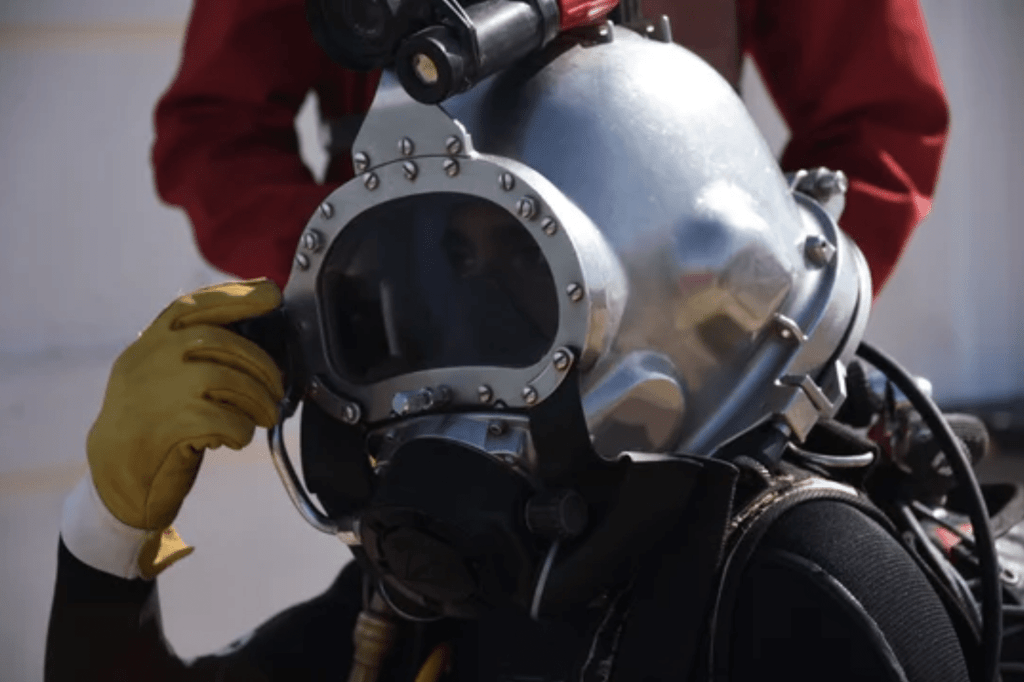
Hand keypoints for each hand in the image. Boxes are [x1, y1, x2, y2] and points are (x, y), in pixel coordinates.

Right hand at [87, 279, 284, 531]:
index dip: (236, 295)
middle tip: (277, 389)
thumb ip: (189, 352)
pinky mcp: (174, 425)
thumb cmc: (151, 422)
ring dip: (260, 401)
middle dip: (263, 366)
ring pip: (233, 381)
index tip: (270, 293)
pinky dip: (243, 431)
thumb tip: (253, 334)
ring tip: (266, 416)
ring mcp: (163, 390)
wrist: (115, 475)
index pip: (195, 306)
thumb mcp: (157, 375)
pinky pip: (230, 421)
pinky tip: (237, 438)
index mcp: (151, 342)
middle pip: (225, 344)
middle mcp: (154, 358)